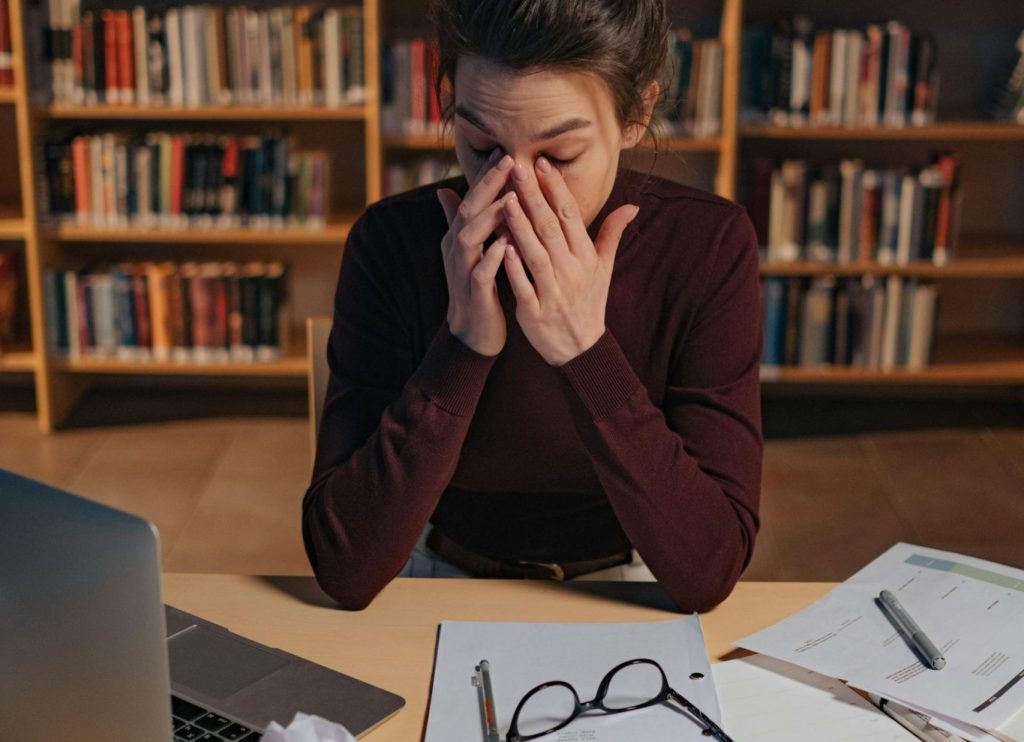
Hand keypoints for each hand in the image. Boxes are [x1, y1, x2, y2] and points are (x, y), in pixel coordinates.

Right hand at [436, 151, 516, 355]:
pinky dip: (493, 258)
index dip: (487, 176)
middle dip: (487, 186)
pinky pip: (480, 273)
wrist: (472, 332)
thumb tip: (444, 190)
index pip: (471, 199)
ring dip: (489, 217)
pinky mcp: (473, 294)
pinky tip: (508, 245)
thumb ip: (459, 221)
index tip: (506, 152)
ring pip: (470, 238)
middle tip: (508, 160)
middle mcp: (456, 249)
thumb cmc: (477, 287)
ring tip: (510, 198)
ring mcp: (462, 271)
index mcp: (458, 237)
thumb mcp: (468, 250)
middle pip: (468, 211)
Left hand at [501, 158, 639, 365]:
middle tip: (517, 168)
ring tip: (505, 200)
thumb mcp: (604, 269)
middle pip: (551, 229)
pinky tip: (501, 247)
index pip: (570, 216)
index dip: (556, 189)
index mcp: (586, 258)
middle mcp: (572, 272)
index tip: (541, 162)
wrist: (580, 350)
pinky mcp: (536, 313)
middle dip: (534, 197)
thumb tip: (632, 205)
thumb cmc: (589, 303)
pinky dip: (514, 269)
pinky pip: (524, 287)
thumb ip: (612, 234)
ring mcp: (554, 293)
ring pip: (536, 255)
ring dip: (521, 228)